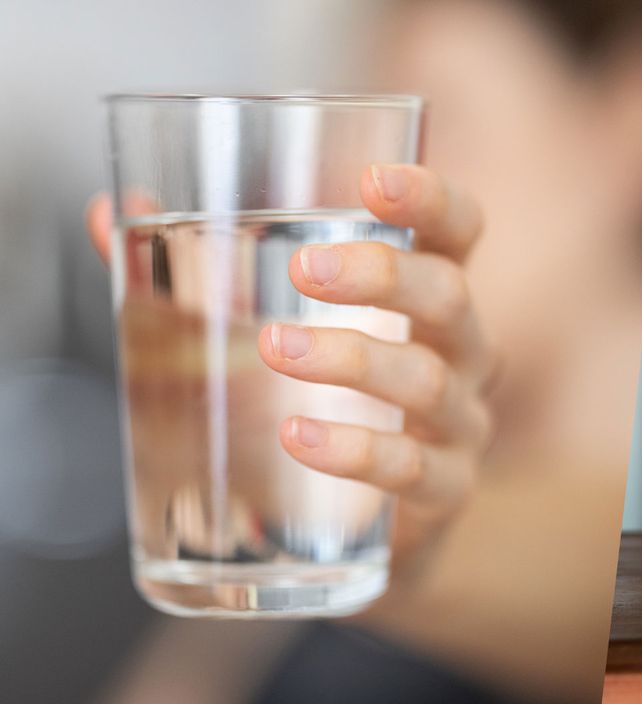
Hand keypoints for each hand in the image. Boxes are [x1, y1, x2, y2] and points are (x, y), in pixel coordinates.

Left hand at [86, 164, 494, 590]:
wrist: (358, 529)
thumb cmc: (319, 404)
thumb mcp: (266, 330)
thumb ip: (193, 273)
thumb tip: (109, 213)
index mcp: (427, 296)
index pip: (458, 231)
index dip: (432, 199)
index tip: (373, 181)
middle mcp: (461, 351)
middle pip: (450, 295)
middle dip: (383, 274)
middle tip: (306, 269)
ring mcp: (460, 423)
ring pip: (429, 380)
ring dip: (354, 358)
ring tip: (275, 349)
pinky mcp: (445, 491)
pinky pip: (412, 469)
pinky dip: (356, 450)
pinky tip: (297, 435)